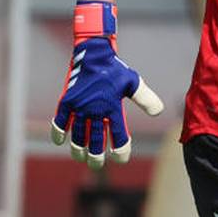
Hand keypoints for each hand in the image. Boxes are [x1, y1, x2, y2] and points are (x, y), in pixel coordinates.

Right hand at [50, 1, 163, 167]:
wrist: (94, 51)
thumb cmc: (115, 69)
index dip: (120, 151)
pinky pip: (60, 120)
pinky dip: (58, 131)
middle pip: (94, 141)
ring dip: (78, 149)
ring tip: (80, 156)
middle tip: (97, 164)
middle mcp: (95, 109)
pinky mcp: (67, 100)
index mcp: (112, 107)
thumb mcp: (133, 82)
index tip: (120, 158)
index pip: (117, 136)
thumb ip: (145, 98)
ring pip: (77, 134)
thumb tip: (158, 112)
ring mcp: (79, 106)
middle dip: (96, 156)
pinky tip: (60, 141)